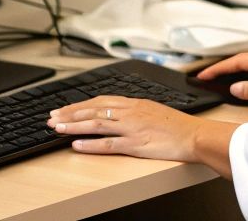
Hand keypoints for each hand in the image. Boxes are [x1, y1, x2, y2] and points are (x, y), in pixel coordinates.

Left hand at [47, 96, 236, 177]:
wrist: (195, 135)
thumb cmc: (177, 125)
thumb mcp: (154, 110)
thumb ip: (134, 110)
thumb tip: (117, 112)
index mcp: (134, 103)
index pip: (100, 101)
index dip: (79, 105)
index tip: (63, 109)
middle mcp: (130, 112)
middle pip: (93, 110)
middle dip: (70, 114)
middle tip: (52, 118)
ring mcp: (131, 128)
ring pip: (96, 124)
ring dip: (74, 126)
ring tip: (57, 129)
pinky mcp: (135, 144)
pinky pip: (108, 144)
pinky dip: (90, 144)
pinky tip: (77, 146)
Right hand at [197, 48, 247, 105]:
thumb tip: (235, 88)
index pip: (238, 62)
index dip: (219, 69)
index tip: (204, 75)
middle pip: (241, 61)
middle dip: (222, 70)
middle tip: (204, 78)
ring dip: (233, 73)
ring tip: (216, 81)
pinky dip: (245, 77)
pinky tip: (240, 84)